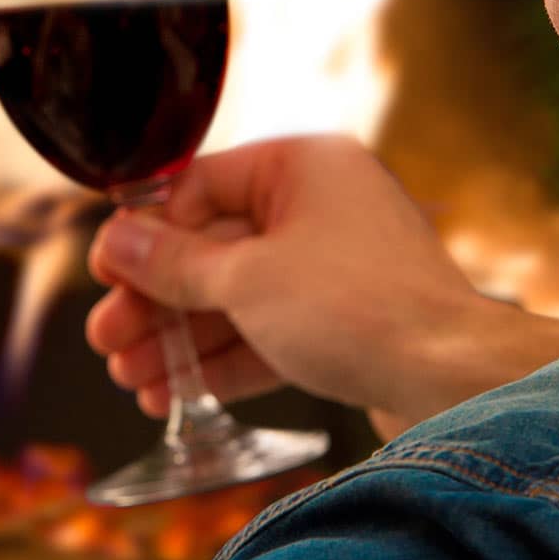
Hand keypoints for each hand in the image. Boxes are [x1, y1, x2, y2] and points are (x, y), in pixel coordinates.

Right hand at [85, 134, 558, 436]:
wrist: (452, 380)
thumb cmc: (358, 309)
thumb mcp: (246, 280)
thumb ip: (175, 262)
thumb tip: (118, 239)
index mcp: (304, 166)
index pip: (201, 186)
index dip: (146, 233)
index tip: (106, 273)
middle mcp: (322, 207)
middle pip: (214, 248)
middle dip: (156, 301)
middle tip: (107, 338)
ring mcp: (336, 268)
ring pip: (237, 298)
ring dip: (181, 340)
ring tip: (131, 379)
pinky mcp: (346, 323)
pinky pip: (269, 333)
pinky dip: (224, 361)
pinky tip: (175, 393)